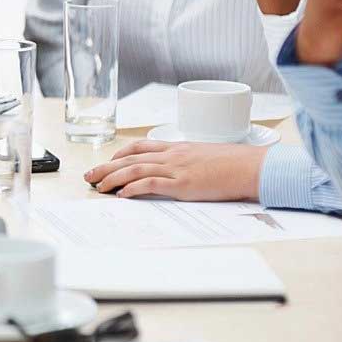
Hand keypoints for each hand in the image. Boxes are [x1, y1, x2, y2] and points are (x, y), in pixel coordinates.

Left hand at [84, 140, 267, 199]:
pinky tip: (122, 195)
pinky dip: (132, 188)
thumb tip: (182, 171)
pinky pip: (150, 183)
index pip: (140, 146)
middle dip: (106, 167)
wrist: (252, 166)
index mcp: (177, 147)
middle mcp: (172, 155)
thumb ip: (188, 161)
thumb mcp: (206, 156)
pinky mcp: (183, 184)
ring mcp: (176, 169)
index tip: (108, 161)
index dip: (120, 154)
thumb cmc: (235, 163)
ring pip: (134, 169)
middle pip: (130, 158)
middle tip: (89, 176)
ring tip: (97, 187)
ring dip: (112, 178)